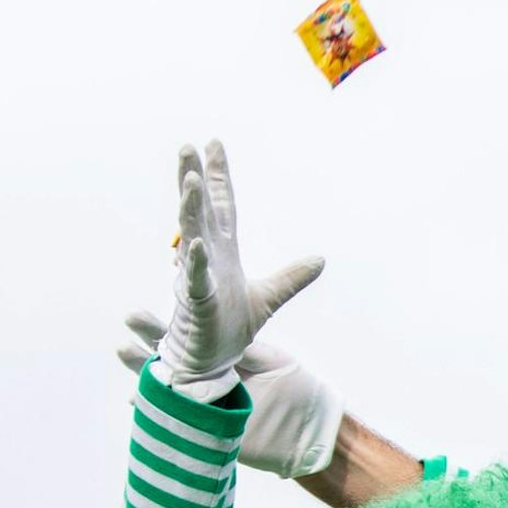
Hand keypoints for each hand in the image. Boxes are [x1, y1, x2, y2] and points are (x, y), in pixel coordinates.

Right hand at [119, 323, 342, 476]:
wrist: (306, 430)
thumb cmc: (295, 391)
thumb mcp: (270, 361)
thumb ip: (246, 350)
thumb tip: (223, 331)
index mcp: (221, 358)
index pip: (189, 336)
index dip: (170, 322)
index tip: (152, 303)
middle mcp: (207, 377)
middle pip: (171, 356)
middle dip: (150, 338)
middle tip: (130, 316)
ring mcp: (202, 402)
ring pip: (167, 384)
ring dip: (145, 369)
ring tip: (122, 349)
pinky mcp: (204, 426)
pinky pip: (174, 416)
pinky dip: (156, 409)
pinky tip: (135, 399)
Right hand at [150, 140, 324, 401]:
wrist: (211, 364)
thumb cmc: (228, 327)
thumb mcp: (269, 297)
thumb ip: (291, 277)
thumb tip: (321, 259)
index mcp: (222, 251)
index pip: (221, 206)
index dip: (219, 175)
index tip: (212, 142)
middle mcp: (206, 258)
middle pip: (199, 211)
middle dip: (194, 179)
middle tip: (186, 147)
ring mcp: (198, 279)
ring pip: (192, 237)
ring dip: (191, 210)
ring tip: (192, 181)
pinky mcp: (196, 304)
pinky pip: (195, 280)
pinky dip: (196, 263)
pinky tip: (196, 244)